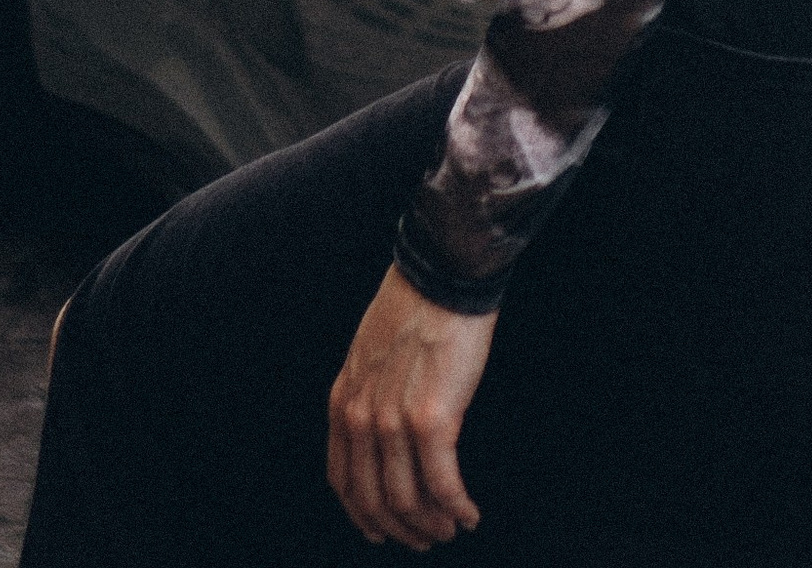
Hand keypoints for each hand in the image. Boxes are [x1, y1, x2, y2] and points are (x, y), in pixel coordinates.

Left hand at [327, 267, 491, 546]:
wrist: (442, 273)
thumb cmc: (415, 303)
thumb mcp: (368, 351)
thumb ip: (367, 393)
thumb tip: (382, 429)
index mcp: (343, 403)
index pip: (343, 481)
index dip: (362, 515)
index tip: (381, 530)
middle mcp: (361, 420)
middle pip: (373, 500)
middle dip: (400, 529)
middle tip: (424, 539)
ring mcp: (394, 423)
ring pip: (407, 500)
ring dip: (431, 524)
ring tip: (450, 529)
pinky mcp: (433, 421)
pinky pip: (442, 483)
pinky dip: (456, 507)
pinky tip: (469, 514)